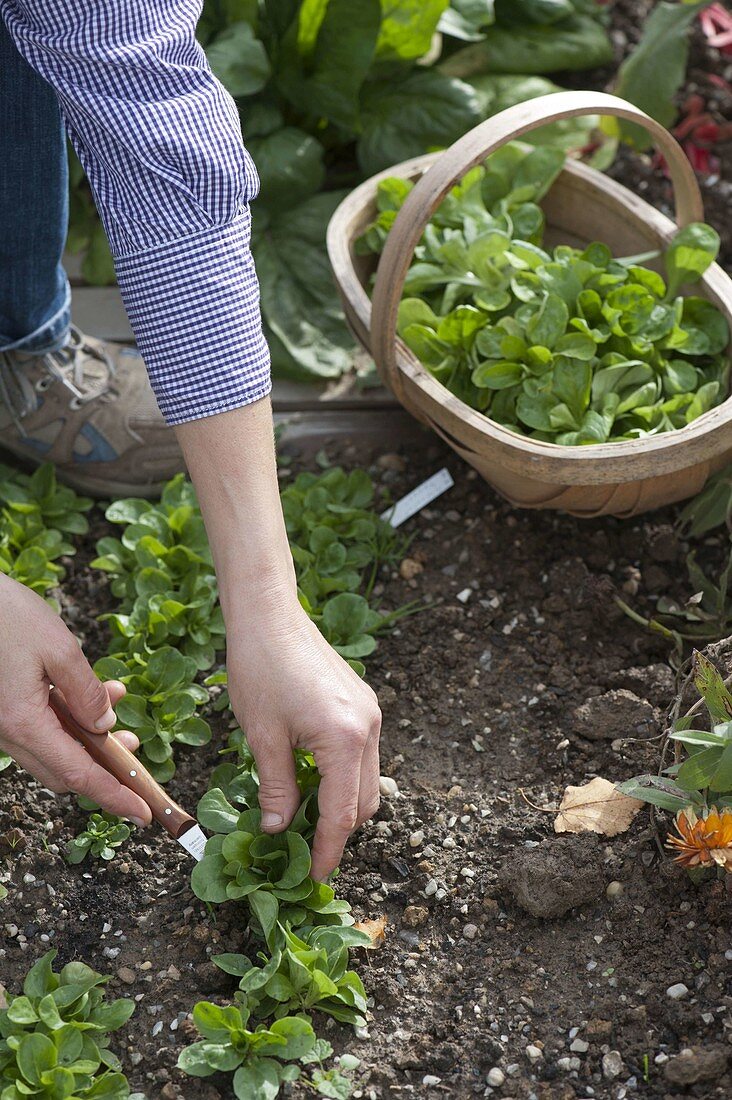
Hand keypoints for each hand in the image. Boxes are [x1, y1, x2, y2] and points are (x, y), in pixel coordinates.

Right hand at [0, 575, 151, 824]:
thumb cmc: (3, 615)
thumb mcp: (58, 647)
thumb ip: (85, 691)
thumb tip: (104, 725)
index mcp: (23, 723)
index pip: (78, 775)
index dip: (113, 796)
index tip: (142, 813)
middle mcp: (7, 732)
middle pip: (64, 771)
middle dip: (105, 768)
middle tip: (137, 753)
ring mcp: (1, 722)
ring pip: (52, 749)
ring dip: (88, 739)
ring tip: (118, 708)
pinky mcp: (0, 708)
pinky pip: (39, 727)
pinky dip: (69, 719)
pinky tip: (91, 692)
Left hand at [227, 595, 381, 880]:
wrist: (270, 615)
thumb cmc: (259, 669)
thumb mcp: (262, 737)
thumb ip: (276, 789)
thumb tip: (277, 830)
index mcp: (344, 740)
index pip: (342, 813)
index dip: (327, 850)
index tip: (314, 877)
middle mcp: (369, 728)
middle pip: (365, 802)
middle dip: (338, 832)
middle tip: (304, 853)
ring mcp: (371, 713)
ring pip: (368, 780)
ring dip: (343, 805)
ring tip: (305, 820)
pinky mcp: (363, 703)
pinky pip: (362, 755)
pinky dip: (344, 777)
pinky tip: (312, 781)